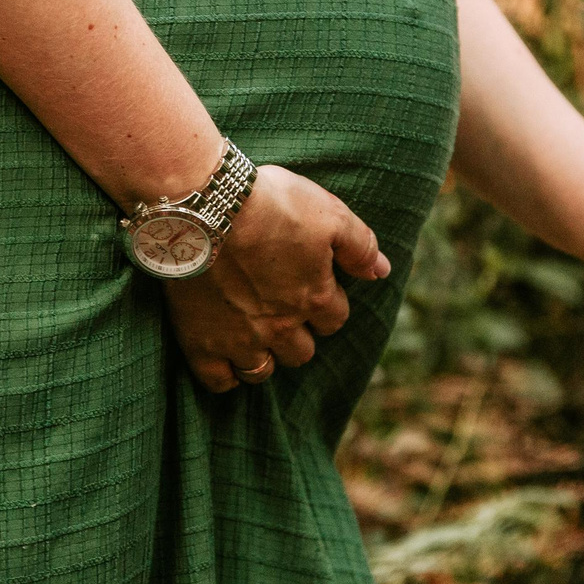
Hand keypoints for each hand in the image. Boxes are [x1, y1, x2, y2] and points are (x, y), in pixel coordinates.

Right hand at [165, 165, 389, 393]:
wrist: (202, 207)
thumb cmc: (268, 204)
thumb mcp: (328, 212)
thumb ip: (359, 245)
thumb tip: (382, 271)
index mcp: (314, 297)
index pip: (334, 320)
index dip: (327, 305)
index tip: (313, 290)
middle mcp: (282, 327)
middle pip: (301, 352)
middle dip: (297, 336)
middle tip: (281, 312)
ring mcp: (240, 338)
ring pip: (262, 370)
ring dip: (265, 358)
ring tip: (255, 338)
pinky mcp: (201, 341)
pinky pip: (219, 380)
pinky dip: (226, 376)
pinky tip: (226, 360)